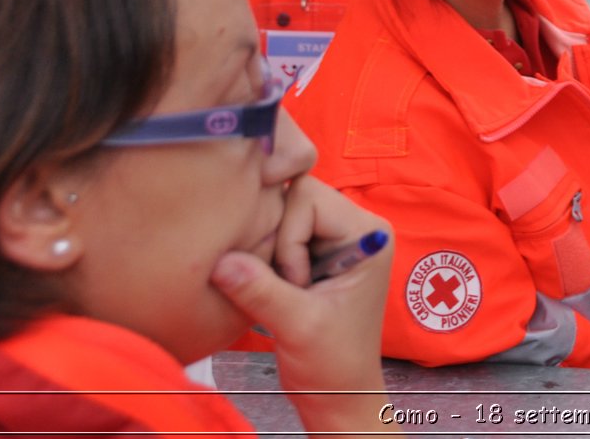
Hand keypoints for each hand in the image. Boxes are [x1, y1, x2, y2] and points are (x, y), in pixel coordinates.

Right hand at [210, 175, 395, 436]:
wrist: (337, 392)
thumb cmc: (332, 363)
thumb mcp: (298, 326)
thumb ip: (262, 291)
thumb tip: (220, 262)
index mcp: (368, 233)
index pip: (309, 196)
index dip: (288, 237)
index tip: (296, 283)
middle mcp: (356, 225)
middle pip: (294, 198)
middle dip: (278, 242)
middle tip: (284, 287)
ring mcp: (335, 237)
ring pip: (281, 214)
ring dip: (269, 252)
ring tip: (280, 290)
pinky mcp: (315, 251)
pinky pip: (278, 233)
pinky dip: (266, 258)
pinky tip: (273, 288)